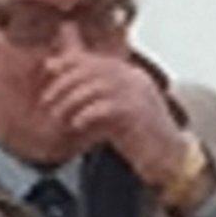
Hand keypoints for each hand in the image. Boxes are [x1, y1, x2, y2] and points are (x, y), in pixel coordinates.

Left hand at [40, 46, 187, 185]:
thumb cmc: (135, 135)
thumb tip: (63, 74)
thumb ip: (90, 94)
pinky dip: (87, 114)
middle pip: (93, 69)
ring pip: (97, 86)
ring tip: (59, 115)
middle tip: (47, 99)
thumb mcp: (110, 110)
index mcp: (130, 74)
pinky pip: (107, 106)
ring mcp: (139, 94)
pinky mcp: (138, 113)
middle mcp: (136, 79)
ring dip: (71, 100)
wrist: (168, 157)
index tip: (50, 68)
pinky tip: (76, 124)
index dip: (70, 61)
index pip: (96, 58)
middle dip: (65, 82)